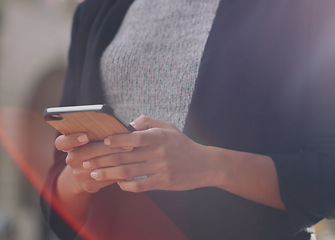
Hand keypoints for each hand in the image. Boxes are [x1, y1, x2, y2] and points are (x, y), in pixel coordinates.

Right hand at [55, 133, 132, 193]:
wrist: (85, 175)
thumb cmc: (94, 150)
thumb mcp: (91, 141)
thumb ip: (98, 132)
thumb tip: (117, 125)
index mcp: (69, 146)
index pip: (62, 142)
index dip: (72, 139)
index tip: (86, 136)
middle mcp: (71, 160)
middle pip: (88, 151)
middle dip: (109, 146)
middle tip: (126, 142)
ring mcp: (78, 174)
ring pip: (99, 165)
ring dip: (117, 157)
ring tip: (131, 150)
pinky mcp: (89, 185)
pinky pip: (106, 177)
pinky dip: (119, 169)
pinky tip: (130, 163)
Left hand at [82, 116, 222, 191]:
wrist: (205, 165)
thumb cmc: (183, 144)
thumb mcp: (169, 127)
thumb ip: (148, 122)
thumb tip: (128, 123)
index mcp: (159, 136)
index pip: (133, 137)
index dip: (116, 139)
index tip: (102, 142)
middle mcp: (159, 152)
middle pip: (125, 156)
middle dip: (102, 159)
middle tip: (86, 161)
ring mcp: (161, 168)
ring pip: (128, 172)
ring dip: (108, 173)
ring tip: (94, 173)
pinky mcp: (163, 183)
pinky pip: (139, 186)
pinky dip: (126, 185)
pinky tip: (117, 183)